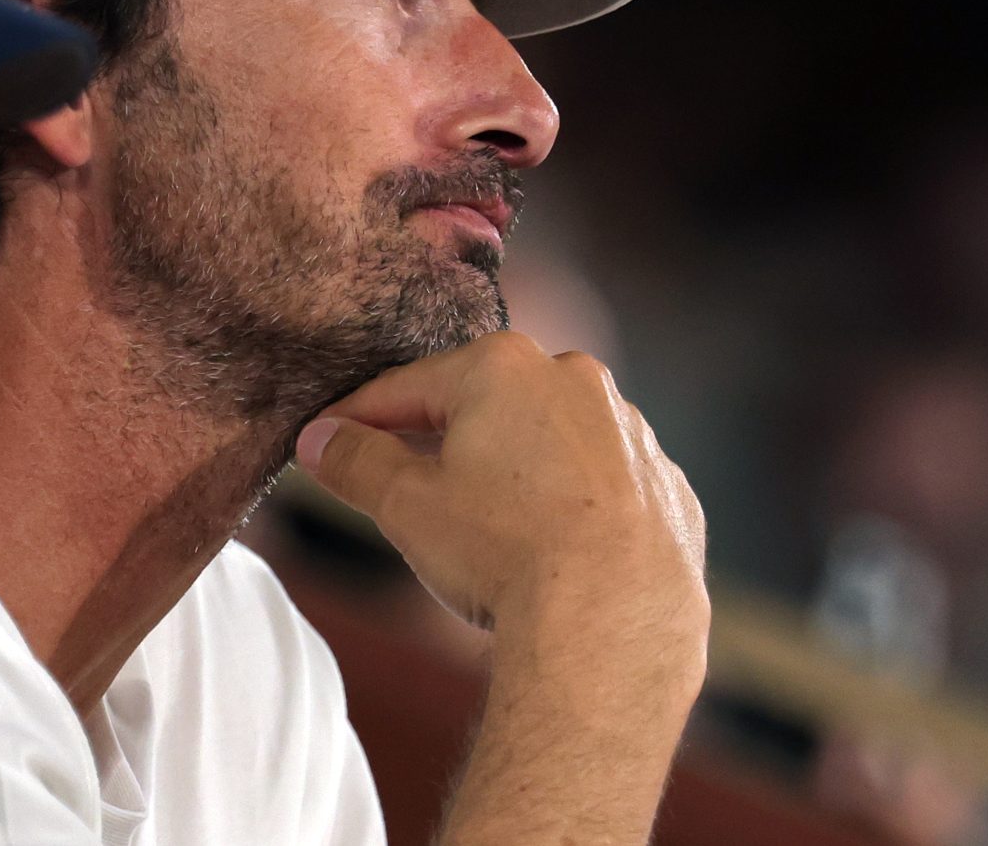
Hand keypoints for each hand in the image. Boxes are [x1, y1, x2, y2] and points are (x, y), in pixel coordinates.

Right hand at [297, 332, 707, 680]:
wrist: (614, 619)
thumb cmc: (505, 550)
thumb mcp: (406, 505)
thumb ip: (357, 462)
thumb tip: (321, 440)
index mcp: (504, 367)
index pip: (408, 387)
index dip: (359, 417)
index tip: (328, 441)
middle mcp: (575, 381)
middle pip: (484, 405)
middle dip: (440, 441)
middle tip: (401, 487)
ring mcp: (630, 431)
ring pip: (549, 441)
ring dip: (512, 470)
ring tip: (482, 527)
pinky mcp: (666, 485)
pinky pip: (604, 486)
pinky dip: (573, 506)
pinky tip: (552, 548)